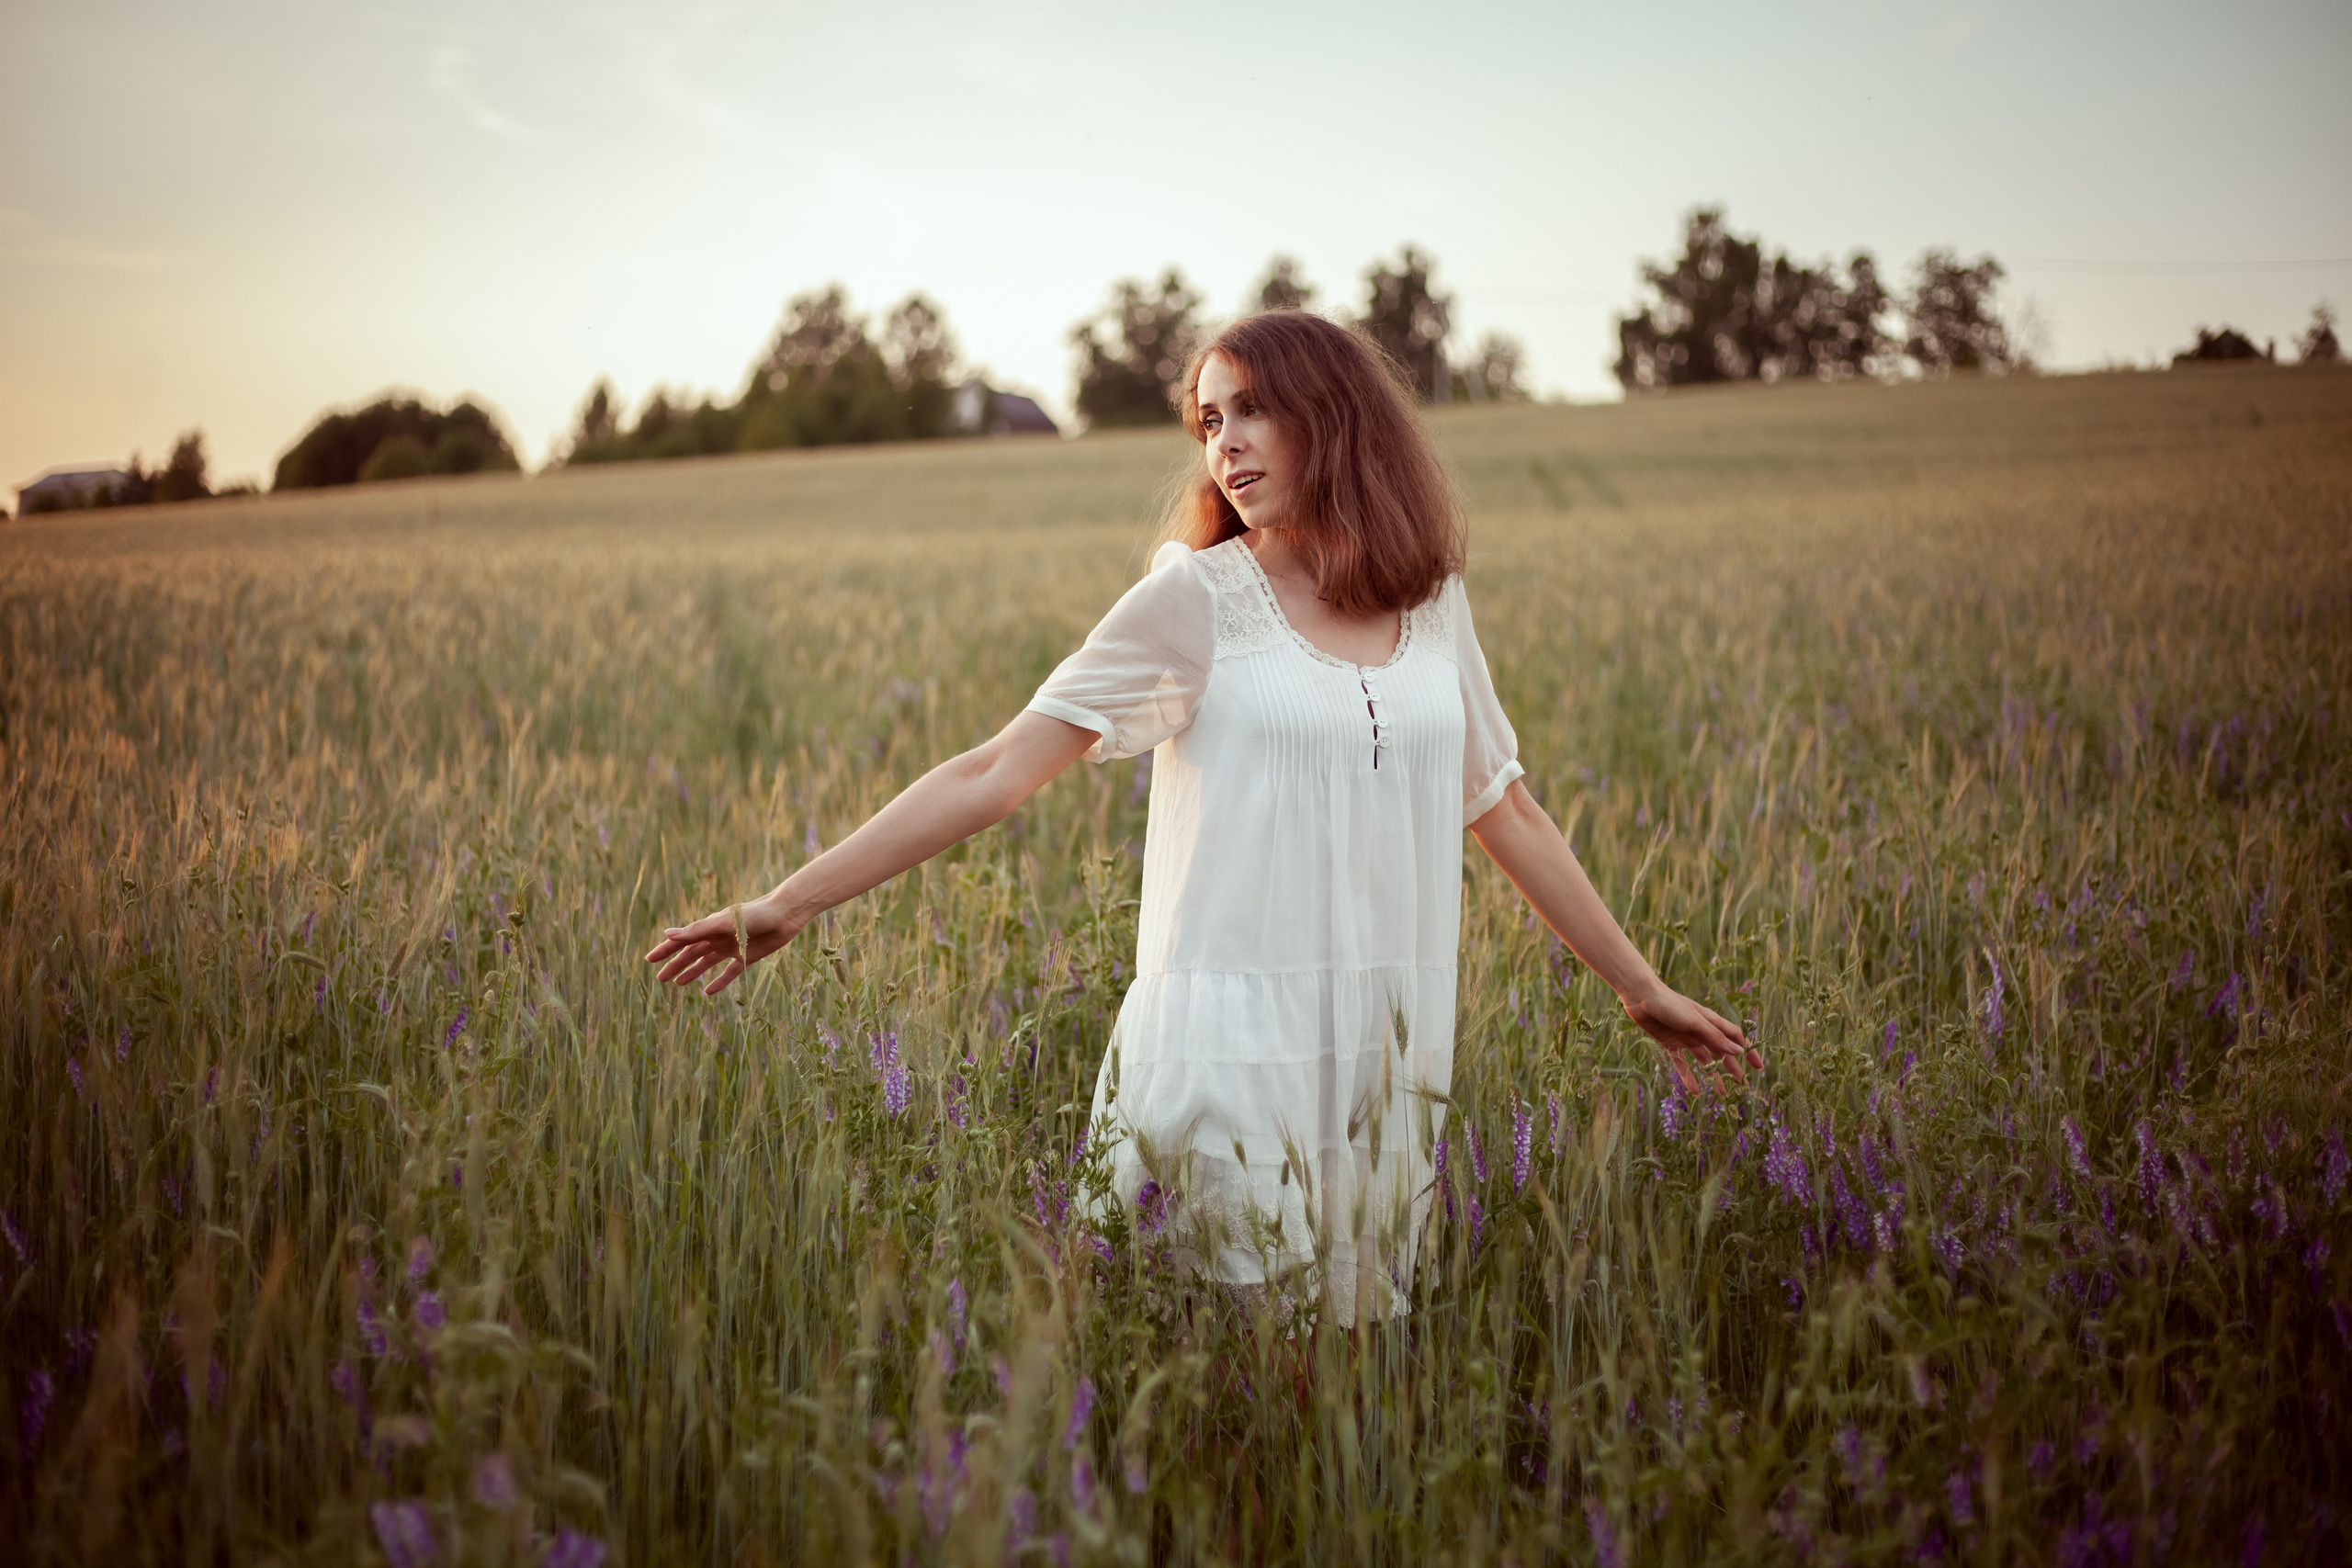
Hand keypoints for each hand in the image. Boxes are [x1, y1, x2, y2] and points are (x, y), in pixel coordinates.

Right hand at [643, 895, 797, 995]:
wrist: (785, 915)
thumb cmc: (755, 915)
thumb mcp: (723, 923)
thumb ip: (697, 930)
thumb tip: (668, 934)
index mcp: (709, 927)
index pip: (682, 940)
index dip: (665, 950)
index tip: (649, 959)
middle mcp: (718, 938)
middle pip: (691, 954)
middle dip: (675, 965)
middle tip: (660, 979)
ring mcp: (731, 948)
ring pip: (706, 963)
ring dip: (692, 972)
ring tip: (679, 984)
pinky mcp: (747, 957)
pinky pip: (729, 972)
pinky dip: (718, 982)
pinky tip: (707, 992)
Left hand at [1622, 982, 1760, 1093]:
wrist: (1641, 998)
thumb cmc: (1670, 1005)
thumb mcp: (1695, 1022)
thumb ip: (1715, 1038)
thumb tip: (1739, 1052)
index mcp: (1711, 1022)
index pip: (1736, 1038)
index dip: (1748, 1052)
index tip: (1758, 1068)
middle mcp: (1701, 1031)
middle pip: (1721, 1052)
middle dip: (1732, 1068)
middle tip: (1741, 1086)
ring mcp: (1686, 1038)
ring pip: (1704, 1060)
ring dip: (1712, 1076)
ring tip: (1720, 1094)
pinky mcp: (1671, 1043)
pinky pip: (1682, 1063)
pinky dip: (1688, 1076)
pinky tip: (1694, 1090)